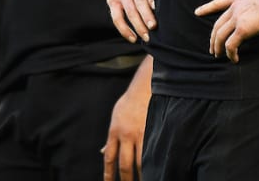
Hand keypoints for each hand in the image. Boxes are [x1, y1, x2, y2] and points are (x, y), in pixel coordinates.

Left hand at [102, 59, 151, 180]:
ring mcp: (140, 134)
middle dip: (126, 179)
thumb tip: (103, 152)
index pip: (110, 158)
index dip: (109, 173)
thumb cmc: (129, 102)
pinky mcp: (152, 131)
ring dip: (142, 175)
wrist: (144, 87)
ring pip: (140, 161)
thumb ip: (111, 138)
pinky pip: (152, 151)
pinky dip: (152, 162)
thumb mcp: (115, 118)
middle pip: (124, 164)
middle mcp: (126, 135)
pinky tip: (155, 170)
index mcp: (114, 131)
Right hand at [107, 0, 155, 43]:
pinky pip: (117, 18)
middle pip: (139, 1)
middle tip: (154, 27)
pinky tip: (133, 38)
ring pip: (130, 11)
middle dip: (147, 16)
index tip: (156, 7)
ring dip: (138, 26)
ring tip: (147, 37)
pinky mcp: (111, 0)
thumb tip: (169, 11)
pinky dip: (125, 30)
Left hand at [194, 0, 258, 62]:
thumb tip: (257, 10)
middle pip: (218, 24)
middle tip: (212, 47)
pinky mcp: (243, 28)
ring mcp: (237, 17)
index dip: (207, 8)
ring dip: (217, 47)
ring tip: (218, 55)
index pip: (219, 2)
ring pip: (220, 35)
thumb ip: (253, 2)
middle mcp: (235, 6)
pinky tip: (234, 58)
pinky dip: (230, 53)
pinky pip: (231, 44)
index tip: (198, 12)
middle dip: (213, 37)